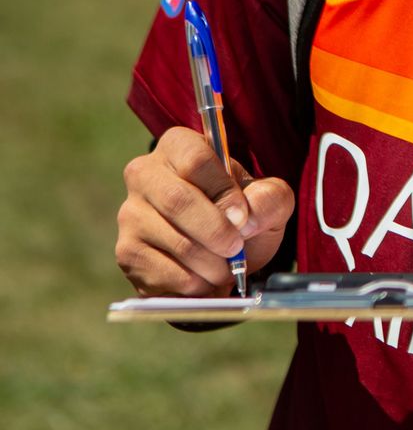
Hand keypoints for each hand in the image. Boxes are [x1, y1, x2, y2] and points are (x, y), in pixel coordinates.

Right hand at [115, 126, 294, 296]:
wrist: (222, 252)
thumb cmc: (242, 214)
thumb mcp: (268, 199)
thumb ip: (269, 199)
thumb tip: (247, 218)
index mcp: (179, 146)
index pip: (195, 160)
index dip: (223, 190)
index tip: (242, 217)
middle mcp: (145, 174)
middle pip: (178, 200)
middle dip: (216, 232)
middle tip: (236, 249)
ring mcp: (131, 214)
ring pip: (173, 240)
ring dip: (210, 263)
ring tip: (227, 268)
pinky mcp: (127, 252)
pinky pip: (162, 272)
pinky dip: (194, 284)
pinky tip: (206, 280)